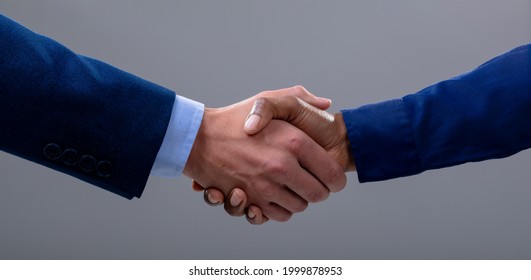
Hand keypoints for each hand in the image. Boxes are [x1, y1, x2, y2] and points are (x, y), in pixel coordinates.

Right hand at [185, 86, 345, 221]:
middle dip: (318, 191)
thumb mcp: (269, 98)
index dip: (336, 179)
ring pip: (299, 207)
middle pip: (318, 195)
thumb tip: (327, 103)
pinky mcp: (251, 201)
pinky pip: (277, 215)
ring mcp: (266, 187)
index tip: (332, 178)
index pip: (332, 173)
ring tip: (290, 186)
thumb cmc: (234, 118)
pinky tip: (274, 195)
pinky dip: (278, 209)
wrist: (198, 138)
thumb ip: (301, 97)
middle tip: (312, 183)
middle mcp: (282, 167)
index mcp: (294, 142)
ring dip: (297, 200)